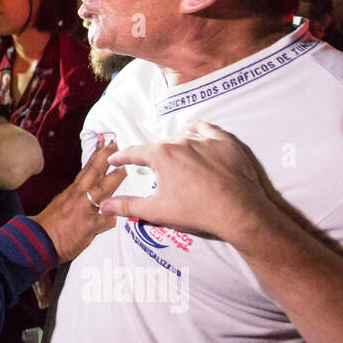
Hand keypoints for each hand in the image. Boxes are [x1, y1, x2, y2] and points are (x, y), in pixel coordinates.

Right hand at [33, 139, 124, 262]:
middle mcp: (79, 197)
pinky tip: (122, 214)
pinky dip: (113, 217)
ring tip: (125, 169)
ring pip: (102, 191)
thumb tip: (89, 196)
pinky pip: (105, 221)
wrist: (38, 242)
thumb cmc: (50, 226)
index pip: (87, 168)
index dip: (97, 153)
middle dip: (106, 157)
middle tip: (116, 143)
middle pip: (94, 172)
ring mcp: (84, 210)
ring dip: (114, 179)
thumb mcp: (62, 205)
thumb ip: (78, 199)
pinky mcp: (89, 226)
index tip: (104, 140)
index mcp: (73, 191)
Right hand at [99, 122, 276, 248]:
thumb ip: (127, 206)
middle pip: (159, 146)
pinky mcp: (226, 143)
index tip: (114, 159)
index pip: (134, 153)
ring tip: (172, 155)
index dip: (122, 157)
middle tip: (149, 167)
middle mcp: (181, 141)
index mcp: (161, 156)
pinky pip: (208, 129)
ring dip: (174, 145)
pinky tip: (193, 130)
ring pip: (182, 136)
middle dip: (151, 156)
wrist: (239, 213)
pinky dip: (198, 129)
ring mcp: (205, 140)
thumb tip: (103, 205)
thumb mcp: (157, 211)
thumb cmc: (196, 212)